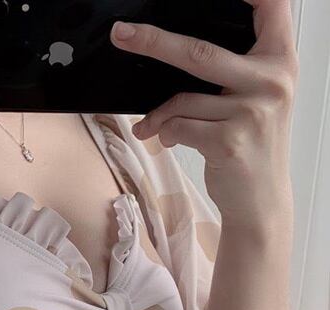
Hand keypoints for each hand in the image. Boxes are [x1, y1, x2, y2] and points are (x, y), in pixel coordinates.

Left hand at [109, 0, 298, 227]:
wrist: (260, 198)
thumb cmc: (250, 143)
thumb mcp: (254, 97)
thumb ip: (232, 70)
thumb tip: (170, 51)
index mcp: (280, 59)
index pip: (272, 5)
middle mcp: (272, 80)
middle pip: (200, 51)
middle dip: (153, 41)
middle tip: (122, 34)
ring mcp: (251, 112)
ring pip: (182, 99)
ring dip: (158, 115)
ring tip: (151, 126)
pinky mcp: (229, 141)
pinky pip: (177, 127)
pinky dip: (165, 133)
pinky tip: (169, 140)